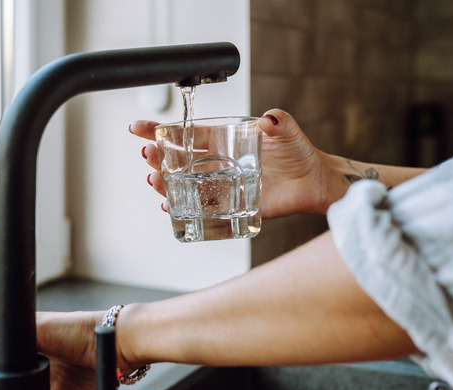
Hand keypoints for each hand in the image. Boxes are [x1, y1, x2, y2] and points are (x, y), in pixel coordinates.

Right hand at [130, 109, 338, 217]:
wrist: (313, 181)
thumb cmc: (298, 152)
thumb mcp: (288, 131)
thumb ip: (279, 121)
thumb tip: (269, 118)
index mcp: (223, 140)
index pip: (187, 134)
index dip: (161, 130)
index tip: (139, 128)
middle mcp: (217, 163)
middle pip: (178, 160)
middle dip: (158, 157)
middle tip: (147, 155)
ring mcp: (221, 184)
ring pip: (184, 184)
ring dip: (165, 182)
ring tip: (154, 180)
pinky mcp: (230, 205)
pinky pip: (201, 208)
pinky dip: (183, 208)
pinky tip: (170, 205)